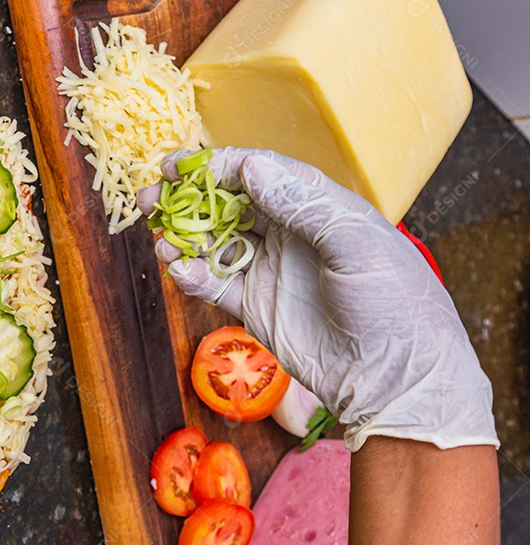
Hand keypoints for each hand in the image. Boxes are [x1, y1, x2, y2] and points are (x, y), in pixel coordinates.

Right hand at [137, 148, 496, 450]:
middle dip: (187, 200)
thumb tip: (251, 166)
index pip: (258, 173)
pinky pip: (214, 284)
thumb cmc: (392, 304)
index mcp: (317, 207)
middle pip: (227, 204)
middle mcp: (289, 233)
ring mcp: (270, 269)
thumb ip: (303, 204)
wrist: (394, 379)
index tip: (180, 166)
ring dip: (183, 238)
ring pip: (213, 243)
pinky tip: (181, 272)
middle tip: (151, 198)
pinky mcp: (255, 307)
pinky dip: (193, 275)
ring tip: (160, 241)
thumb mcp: (355, 245)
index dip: (217, 166)